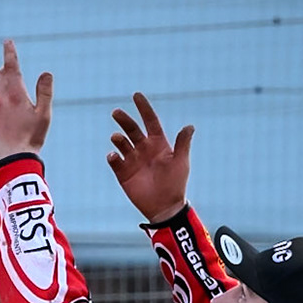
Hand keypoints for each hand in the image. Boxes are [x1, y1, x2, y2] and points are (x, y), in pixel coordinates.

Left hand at [0, 40, 52, 158]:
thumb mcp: (44, 114)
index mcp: (15, 92)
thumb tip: (46, 72)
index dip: (10, 52)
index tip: (8, 41)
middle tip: (14, 75)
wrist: (12, 158)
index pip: (11, 65)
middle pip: (0, 74)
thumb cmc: (32, 137)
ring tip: (7, 92)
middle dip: (7, 72)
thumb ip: (45, 92)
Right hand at [108, 91, 193, 223]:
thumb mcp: (180, 162)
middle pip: (132, 129)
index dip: (144, 108)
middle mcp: (143, 149)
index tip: (136, 95)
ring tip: (117, 138)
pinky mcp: (123, 172)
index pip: (150, 121)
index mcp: (158, 144)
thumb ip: (182, 144)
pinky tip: (114, 156)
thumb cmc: (175, 184)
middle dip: (124, 120)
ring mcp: (132, 160)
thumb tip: (190, 126)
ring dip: (118, 138)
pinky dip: (112, 156)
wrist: (164, 207)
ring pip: (121, 143)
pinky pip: (114, 160)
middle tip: (116, 112)